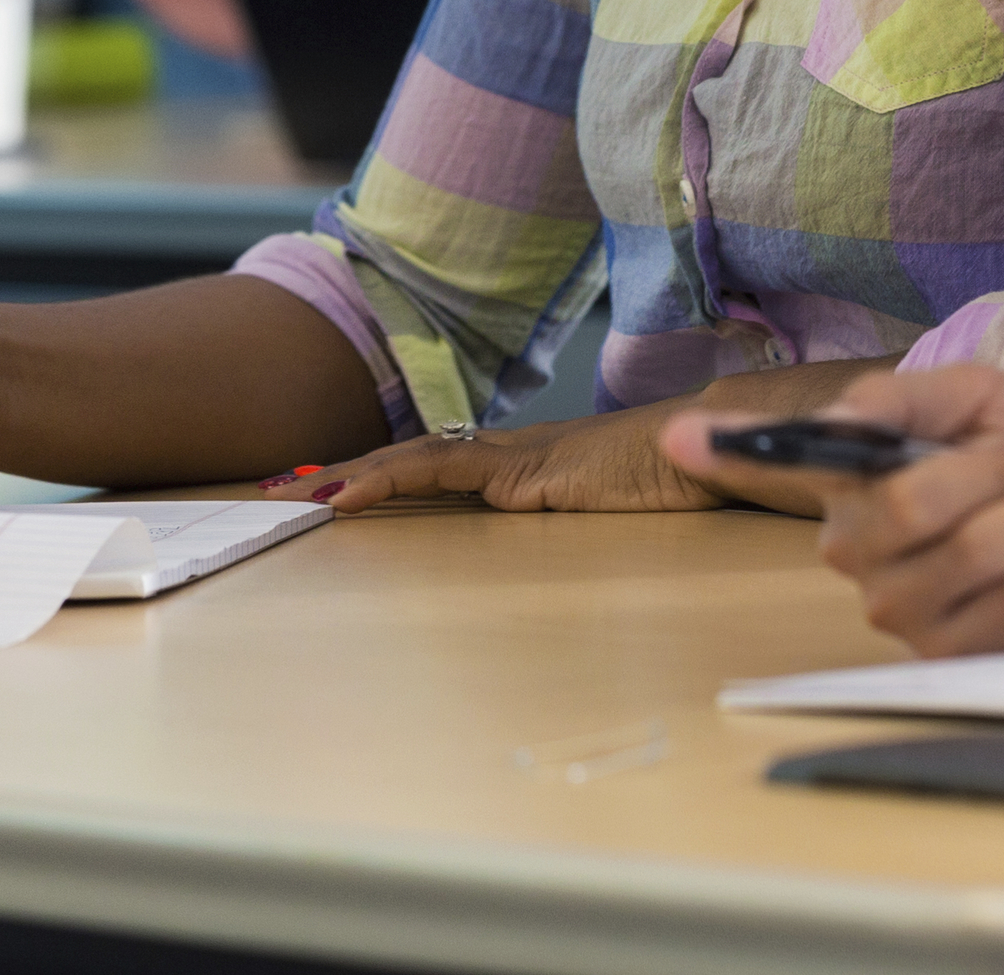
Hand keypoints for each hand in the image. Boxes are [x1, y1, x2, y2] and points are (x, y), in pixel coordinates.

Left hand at [261, 399, 732, 515]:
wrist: (720, 449)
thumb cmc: (680, 486)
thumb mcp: (612, 520)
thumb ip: (574, 528)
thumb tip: (546, 553)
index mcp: (529, 469)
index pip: (439, 467)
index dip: (383, 477)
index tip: (333, 493)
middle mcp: (514, 456)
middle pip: (413, 459)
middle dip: (347, 474)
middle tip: (283, 490)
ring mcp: (518, 458)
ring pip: (415, 460)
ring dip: (351, 477)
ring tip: (297, 494)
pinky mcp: (526, 470)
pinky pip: (441, 472)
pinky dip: (387, 480)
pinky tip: (347, 497)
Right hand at [746, 367, 1003, 653]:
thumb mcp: (984, 396)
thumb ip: (908, 399)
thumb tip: (833, 419)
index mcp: (851, 475)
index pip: (777, 460)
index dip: (726, 448)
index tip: (681, 434)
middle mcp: (859, 548)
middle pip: (908, 507)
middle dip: (1001, 468)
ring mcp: (908, 610)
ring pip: (974, 552)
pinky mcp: (967, 655)